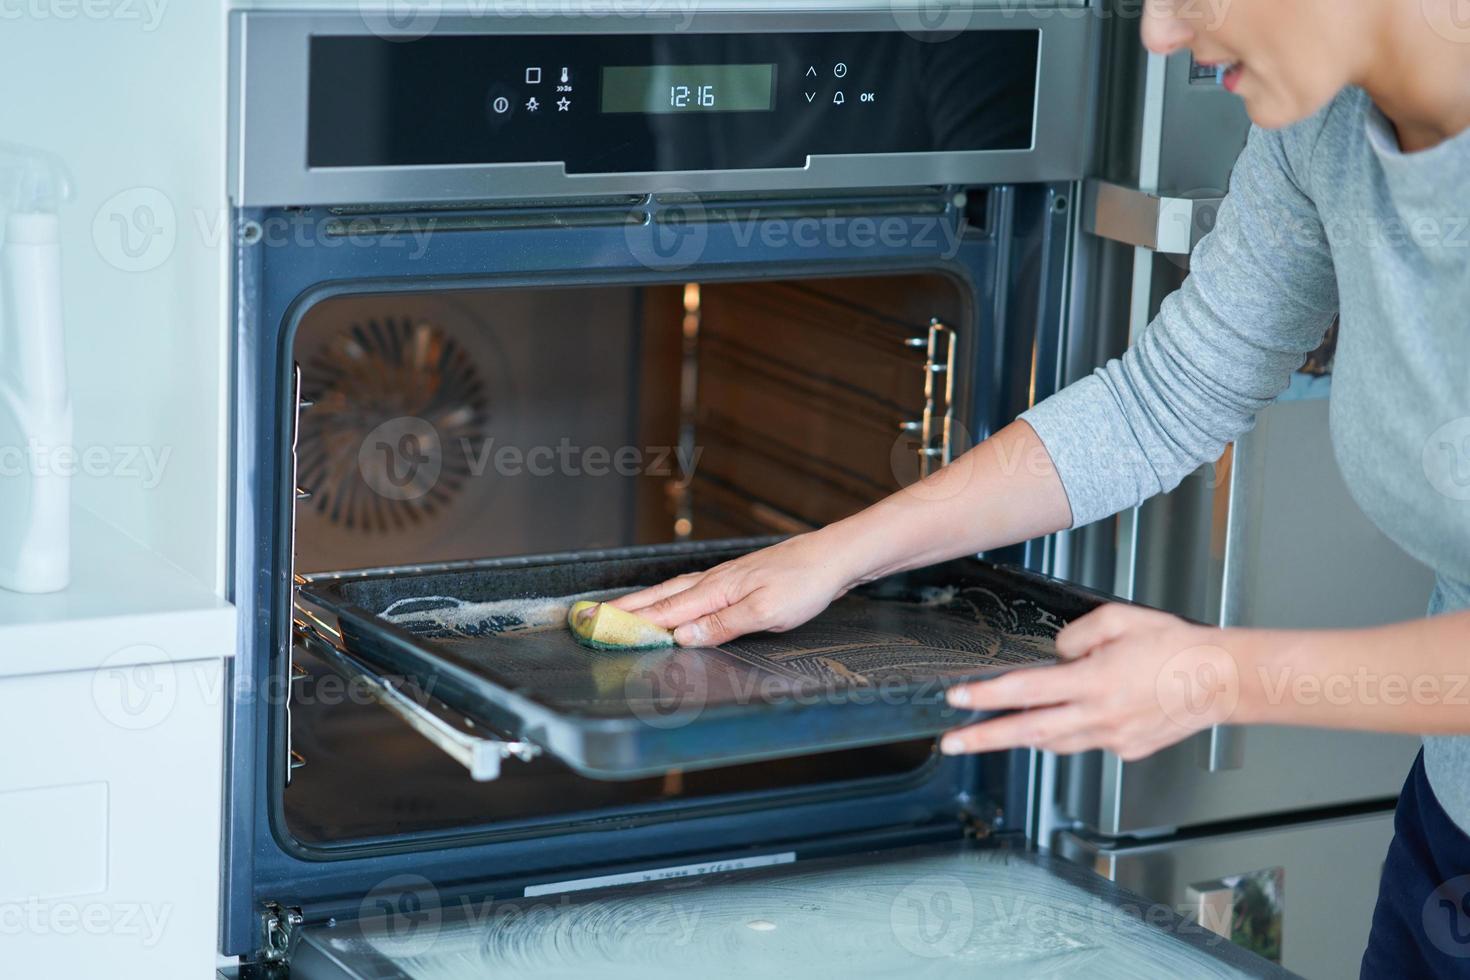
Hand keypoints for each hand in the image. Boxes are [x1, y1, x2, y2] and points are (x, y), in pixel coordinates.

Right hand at [611, 532, 859, 645]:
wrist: (832, 557)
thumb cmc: (804, 583)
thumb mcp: (765, 613)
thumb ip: (722, 625)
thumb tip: (681, 637)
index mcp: (716, 591)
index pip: (665, 611)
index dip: (631, 622)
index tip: (599, 627)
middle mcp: (714, 582)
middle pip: (660, 597)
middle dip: (625, 609)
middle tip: (591, 616)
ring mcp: (724, 578)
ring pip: (673, 591)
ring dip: (644, 602)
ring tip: (619, 609)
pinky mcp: (736, 579)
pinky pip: (691, 590)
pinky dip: (669, 596)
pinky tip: (670, 599)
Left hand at [939, 603, 1244, 760]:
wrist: (1222, 680)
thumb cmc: (1177, 646)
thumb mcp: (1120, 619)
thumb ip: (1078, 634)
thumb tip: (1056, 653)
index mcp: (1094, 681)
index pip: (1026, 690)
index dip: (986, 696)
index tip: (957, 698)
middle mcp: (1100, 715)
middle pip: (1028, 730)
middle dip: (983, 738)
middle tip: (950, 742)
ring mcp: (1113, 738)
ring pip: (1055, 742)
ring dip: (1023, 736)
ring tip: (992, 733)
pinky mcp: (1128, 750)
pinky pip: (1087, 742)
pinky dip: (1071, 732)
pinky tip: (1067, 719)